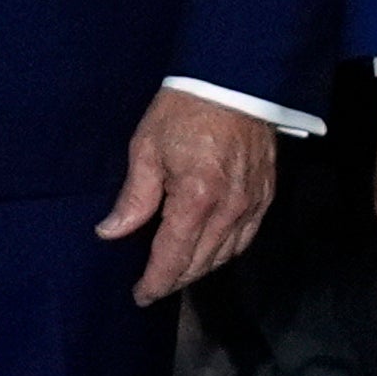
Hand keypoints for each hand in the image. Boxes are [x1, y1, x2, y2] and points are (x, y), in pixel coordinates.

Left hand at [98, 89, 279, 304]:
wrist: (232, 79)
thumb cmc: (184, 109)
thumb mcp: (146, 147)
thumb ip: (133, 198)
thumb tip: (111, 232)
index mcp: (196, 198)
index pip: (173, 257)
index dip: (155, 281)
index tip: (140, 295)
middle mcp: (228, 209)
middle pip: (200, 262)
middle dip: (175, 279)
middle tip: (153, 286)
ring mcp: (252, 205)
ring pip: (225, 255)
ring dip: (199, 269)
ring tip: (176, 272)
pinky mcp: (266, 196)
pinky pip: (246, 239)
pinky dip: (225, 252)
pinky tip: (209, 251)